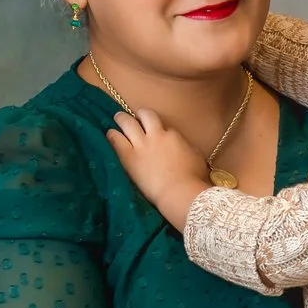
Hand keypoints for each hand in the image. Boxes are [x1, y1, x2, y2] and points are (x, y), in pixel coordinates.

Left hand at [105, 107, 209, 228]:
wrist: (178, 192)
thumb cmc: (193, 178)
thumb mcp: (197, 158)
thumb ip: (188, 148)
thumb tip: (184, 147)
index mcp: (173, 135)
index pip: (164, 126)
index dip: (160, 129)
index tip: (158, 133)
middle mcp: (156, 135)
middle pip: (145, 115)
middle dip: (140, 115)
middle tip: (136, 116)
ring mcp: (140, 145)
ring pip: (127, 123)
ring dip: (122, 119)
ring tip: (118, 118)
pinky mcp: (128, 157)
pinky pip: (116, 140)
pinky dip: (112, 135)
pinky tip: (110, 134)